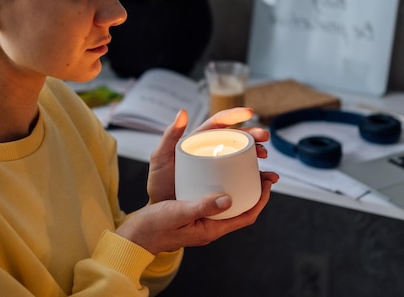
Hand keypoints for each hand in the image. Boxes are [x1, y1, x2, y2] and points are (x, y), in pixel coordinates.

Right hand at [116, 171, 278, 254]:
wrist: (136, 235)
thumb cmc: (154, 226)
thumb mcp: (178, 212)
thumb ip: (202, 206)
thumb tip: (228, 199)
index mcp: (211, 229)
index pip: (246, 216)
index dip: (260, 200)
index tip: (268, 182)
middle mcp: (211, 226)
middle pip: (242, 208)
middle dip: (255, 190)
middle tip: (263, 170)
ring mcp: (203, 220)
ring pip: (230, 202)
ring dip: (241, 187)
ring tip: (247, 168)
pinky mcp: (195, 211)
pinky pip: (216, 199)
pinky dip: (223, 186)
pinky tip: (221, 173)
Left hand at [147, 107, 270, 204]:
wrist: (162, 210)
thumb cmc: (160, 183)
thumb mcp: (161, 157)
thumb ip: (169, 135)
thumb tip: (183, 112)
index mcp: (200, 140)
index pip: (220, 123)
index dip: (235, 115)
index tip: (249, 112)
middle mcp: (213, 151)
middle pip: (237, 138)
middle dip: (253, 135)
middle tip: (264, 137)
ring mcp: (221, 168)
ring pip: (245, 156)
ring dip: (259, 155)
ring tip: (265, 159)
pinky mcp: (226, 184)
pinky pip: (245, 177)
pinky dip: (258, 177)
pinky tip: (267, 180)